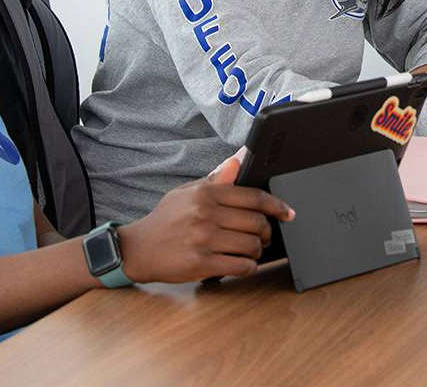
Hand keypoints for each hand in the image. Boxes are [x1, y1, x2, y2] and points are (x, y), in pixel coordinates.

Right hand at [115, 157, 293, 283]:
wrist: (138, 248)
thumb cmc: (166, 220)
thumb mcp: (187, 193)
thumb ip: (215, 180)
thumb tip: (237, 160)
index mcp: (205, 194)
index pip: (252, 196)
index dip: (276, 205)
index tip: (288, 212)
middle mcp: (206, 214)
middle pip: (256, 222)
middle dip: (267, 232)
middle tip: (264, 236)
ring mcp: (203, 239)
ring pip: (251, 245)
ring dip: (257, 251)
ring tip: (250, 250)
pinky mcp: (201, 263)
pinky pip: (241, 266)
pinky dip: (247, 267)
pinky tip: (242, 264)